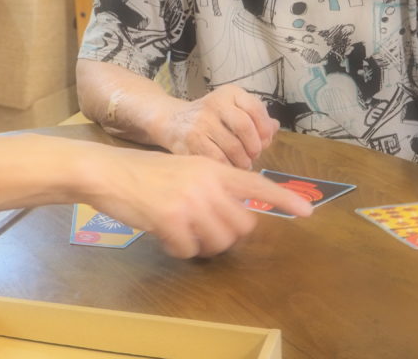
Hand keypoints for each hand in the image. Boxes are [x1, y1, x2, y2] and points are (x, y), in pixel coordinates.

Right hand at [89, 148, 311, 257]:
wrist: (110, 173)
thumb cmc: (144, 171)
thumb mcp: (184, 167)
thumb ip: (211, 184)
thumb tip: (234, 212)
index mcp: (212, 168)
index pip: (255, 184)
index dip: (282, 199)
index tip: (307, 212)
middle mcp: (206, 184)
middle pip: (241, 226)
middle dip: (226, 235)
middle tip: (203, 230)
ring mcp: (190, 202)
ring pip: (218, 242)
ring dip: (201, 244)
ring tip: (181, 231)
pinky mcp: (172, 221)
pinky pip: (189, 251)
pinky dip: (177, 249)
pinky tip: (163, 234)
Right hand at [161, 84, 279, 167]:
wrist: (172, 120)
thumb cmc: (208, 118)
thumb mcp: (231, 109)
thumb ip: (253, 117)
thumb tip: (274, 127)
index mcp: (229, 93)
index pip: (255, 108)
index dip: (264, 128)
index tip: (265, 140)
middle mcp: (215, 103)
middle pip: (244, 126)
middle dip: (254, 146)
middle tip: (254, 155)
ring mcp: (202, 121)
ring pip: (233, 146)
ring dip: (242, 160)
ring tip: (242, 163)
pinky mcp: (192, 139)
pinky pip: (218, 158)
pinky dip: (228, 166)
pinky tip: (228, 167)